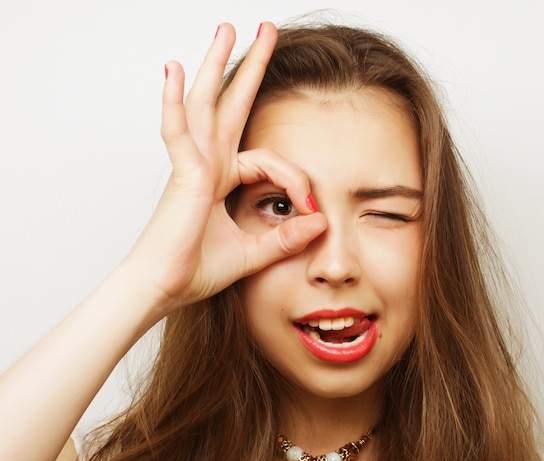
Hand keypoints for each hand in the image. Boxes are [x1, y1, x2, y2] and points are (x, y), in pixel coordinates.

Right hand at [121, 22, 326, 314]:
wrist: (164, 290)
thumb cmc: (195, 272)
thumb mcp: (254, 253)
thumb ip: (286, 239)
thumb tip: (321, 223)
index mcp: (221, 181)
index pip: (267, 161)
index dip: (295, 180)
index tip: (312, 209)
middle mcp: (207, 166)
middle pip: (229, 107)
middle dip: (248, 69)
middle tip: (264, 30)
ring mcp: (192, 166)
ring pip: (205, 105)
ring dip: (216, 66)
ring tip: (227, 29)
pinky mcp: (183, 176)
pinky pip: (177, 132)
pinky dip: (173, 102)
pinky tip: (172, 69)